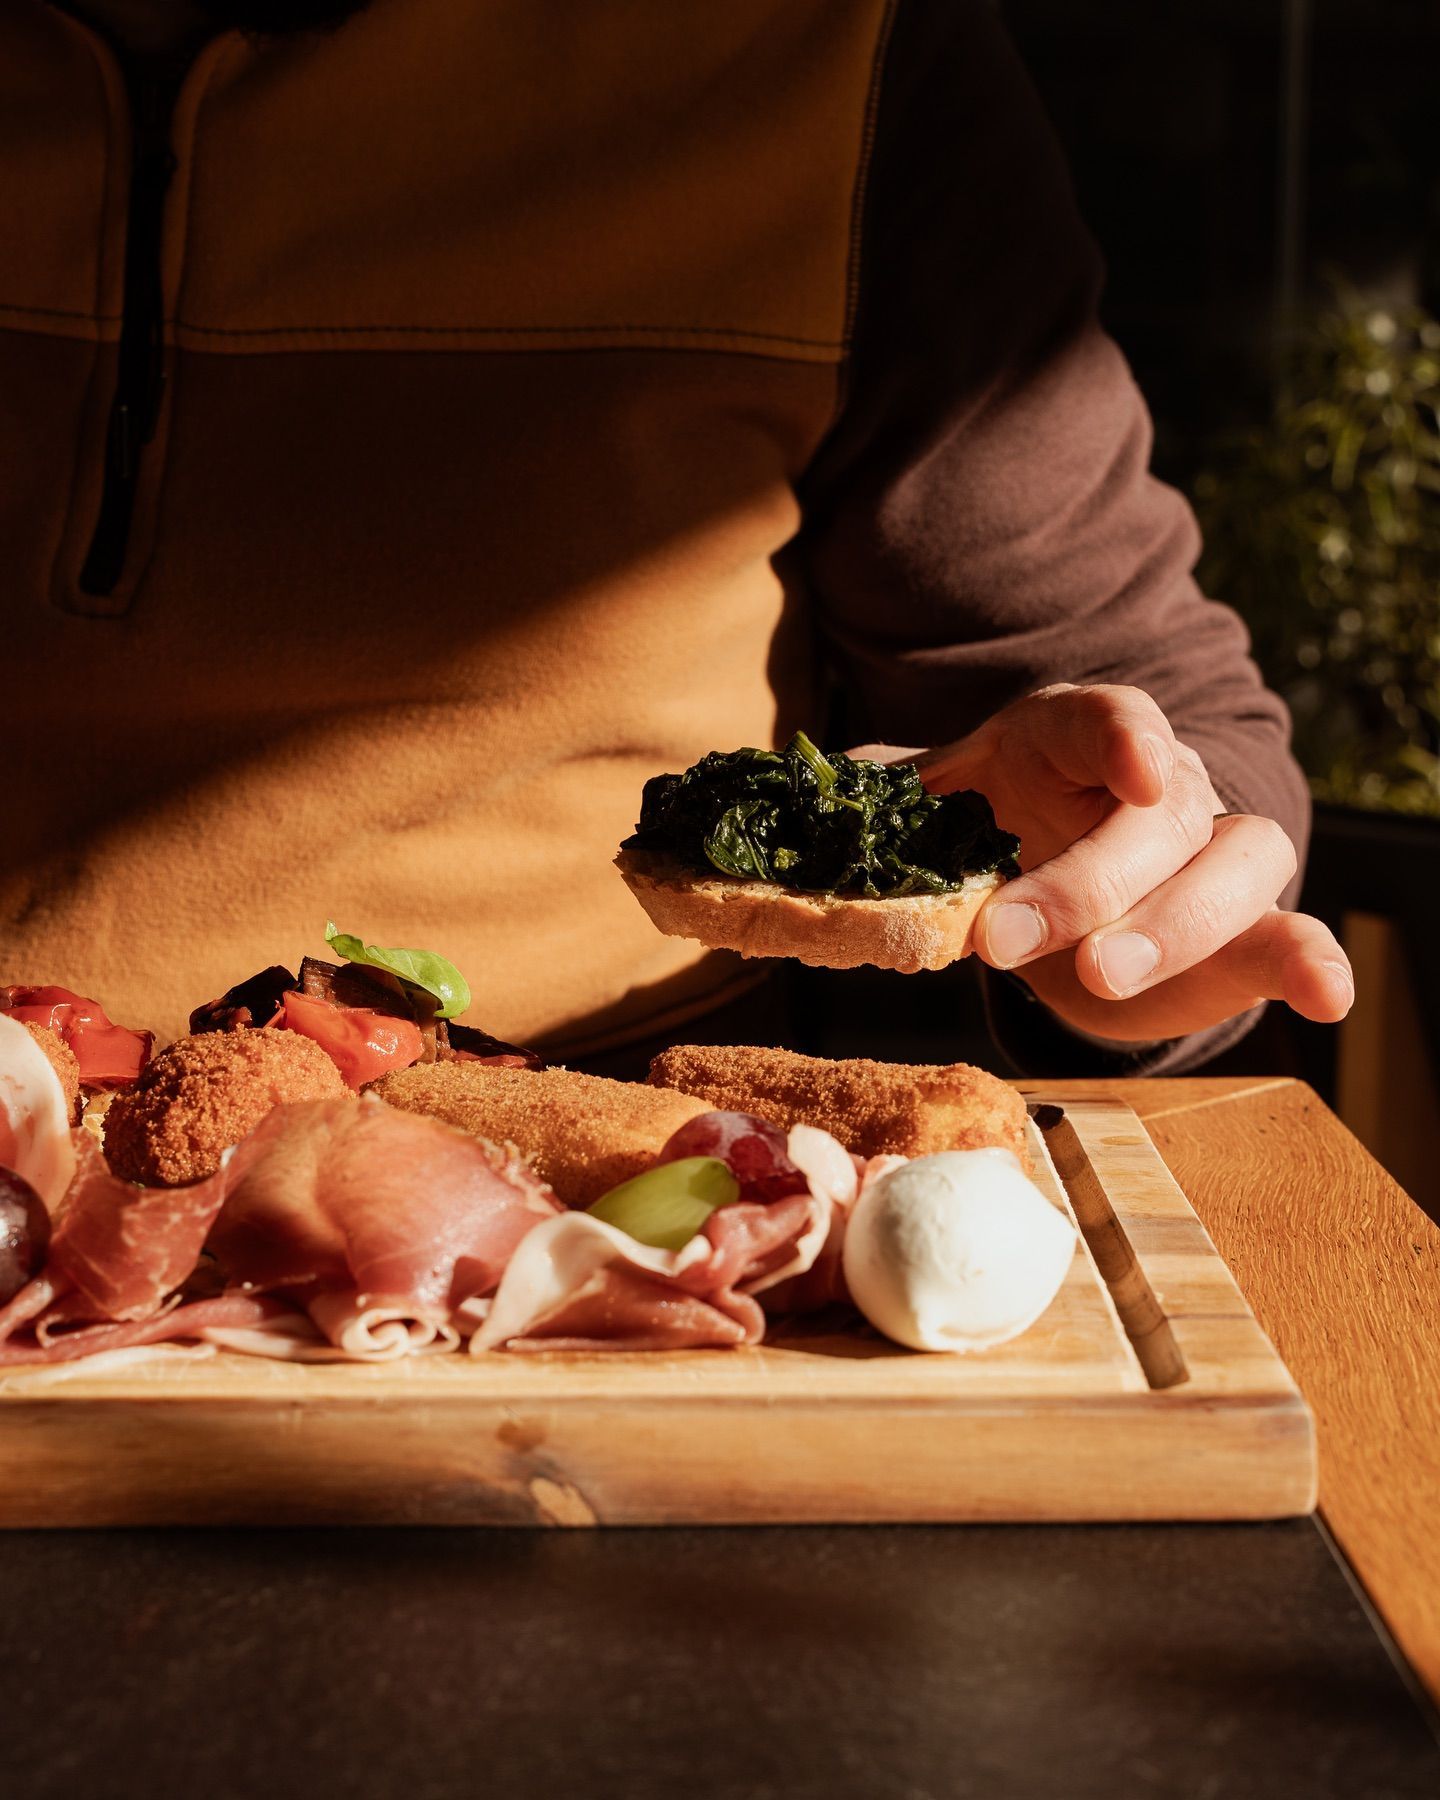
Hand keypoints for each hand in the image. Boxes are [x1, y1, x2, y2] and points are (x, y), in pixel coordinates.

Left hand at [850, 684, 1354, 1041]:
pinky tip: (1324, 995)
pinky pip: (1288, 934)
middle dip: (1090, 880)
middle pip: (1160, 816)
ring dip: (1176, 927)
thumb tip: (780, 788)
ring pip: (1234, 869)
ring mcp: (1208, 853)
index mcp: (1078, 737)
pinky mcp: (1238, 931)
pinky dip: (1312, 963)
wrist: (1049, 886)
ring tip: (1102, 975)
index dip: (1126, 739)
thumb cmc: (989, 828)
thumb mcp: (929, 806)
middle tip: (1005, 940)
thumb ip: (874, 797)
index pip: (1113, 717)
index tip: (1132, 771)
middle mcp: (1159, 786)